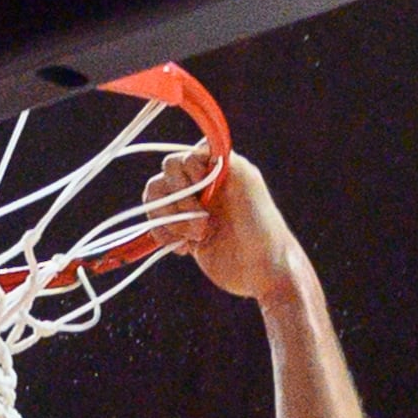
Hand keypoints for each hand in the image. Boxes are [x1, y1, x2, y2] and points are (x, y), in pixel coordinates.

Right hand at [143, 147, 302, 302]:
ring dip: (170, 220)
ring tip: (195, 238)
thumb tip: (201, 147)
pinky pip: (157, 225)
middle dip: (178, 201)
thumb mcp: (245, 182)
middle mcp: (204, 184)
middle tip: (203, 224)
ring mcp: (191, 208)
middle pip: (165, 175)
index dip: (187, 172)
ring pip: (156, 199)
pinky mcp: (183, 232)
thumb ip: (222, 159)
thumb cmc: (261, 226)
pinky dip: (164, 236)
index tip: (202, 188)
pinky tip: (186, 249)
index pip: (184, 155)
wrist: (262, 271)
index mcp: (220, 167)